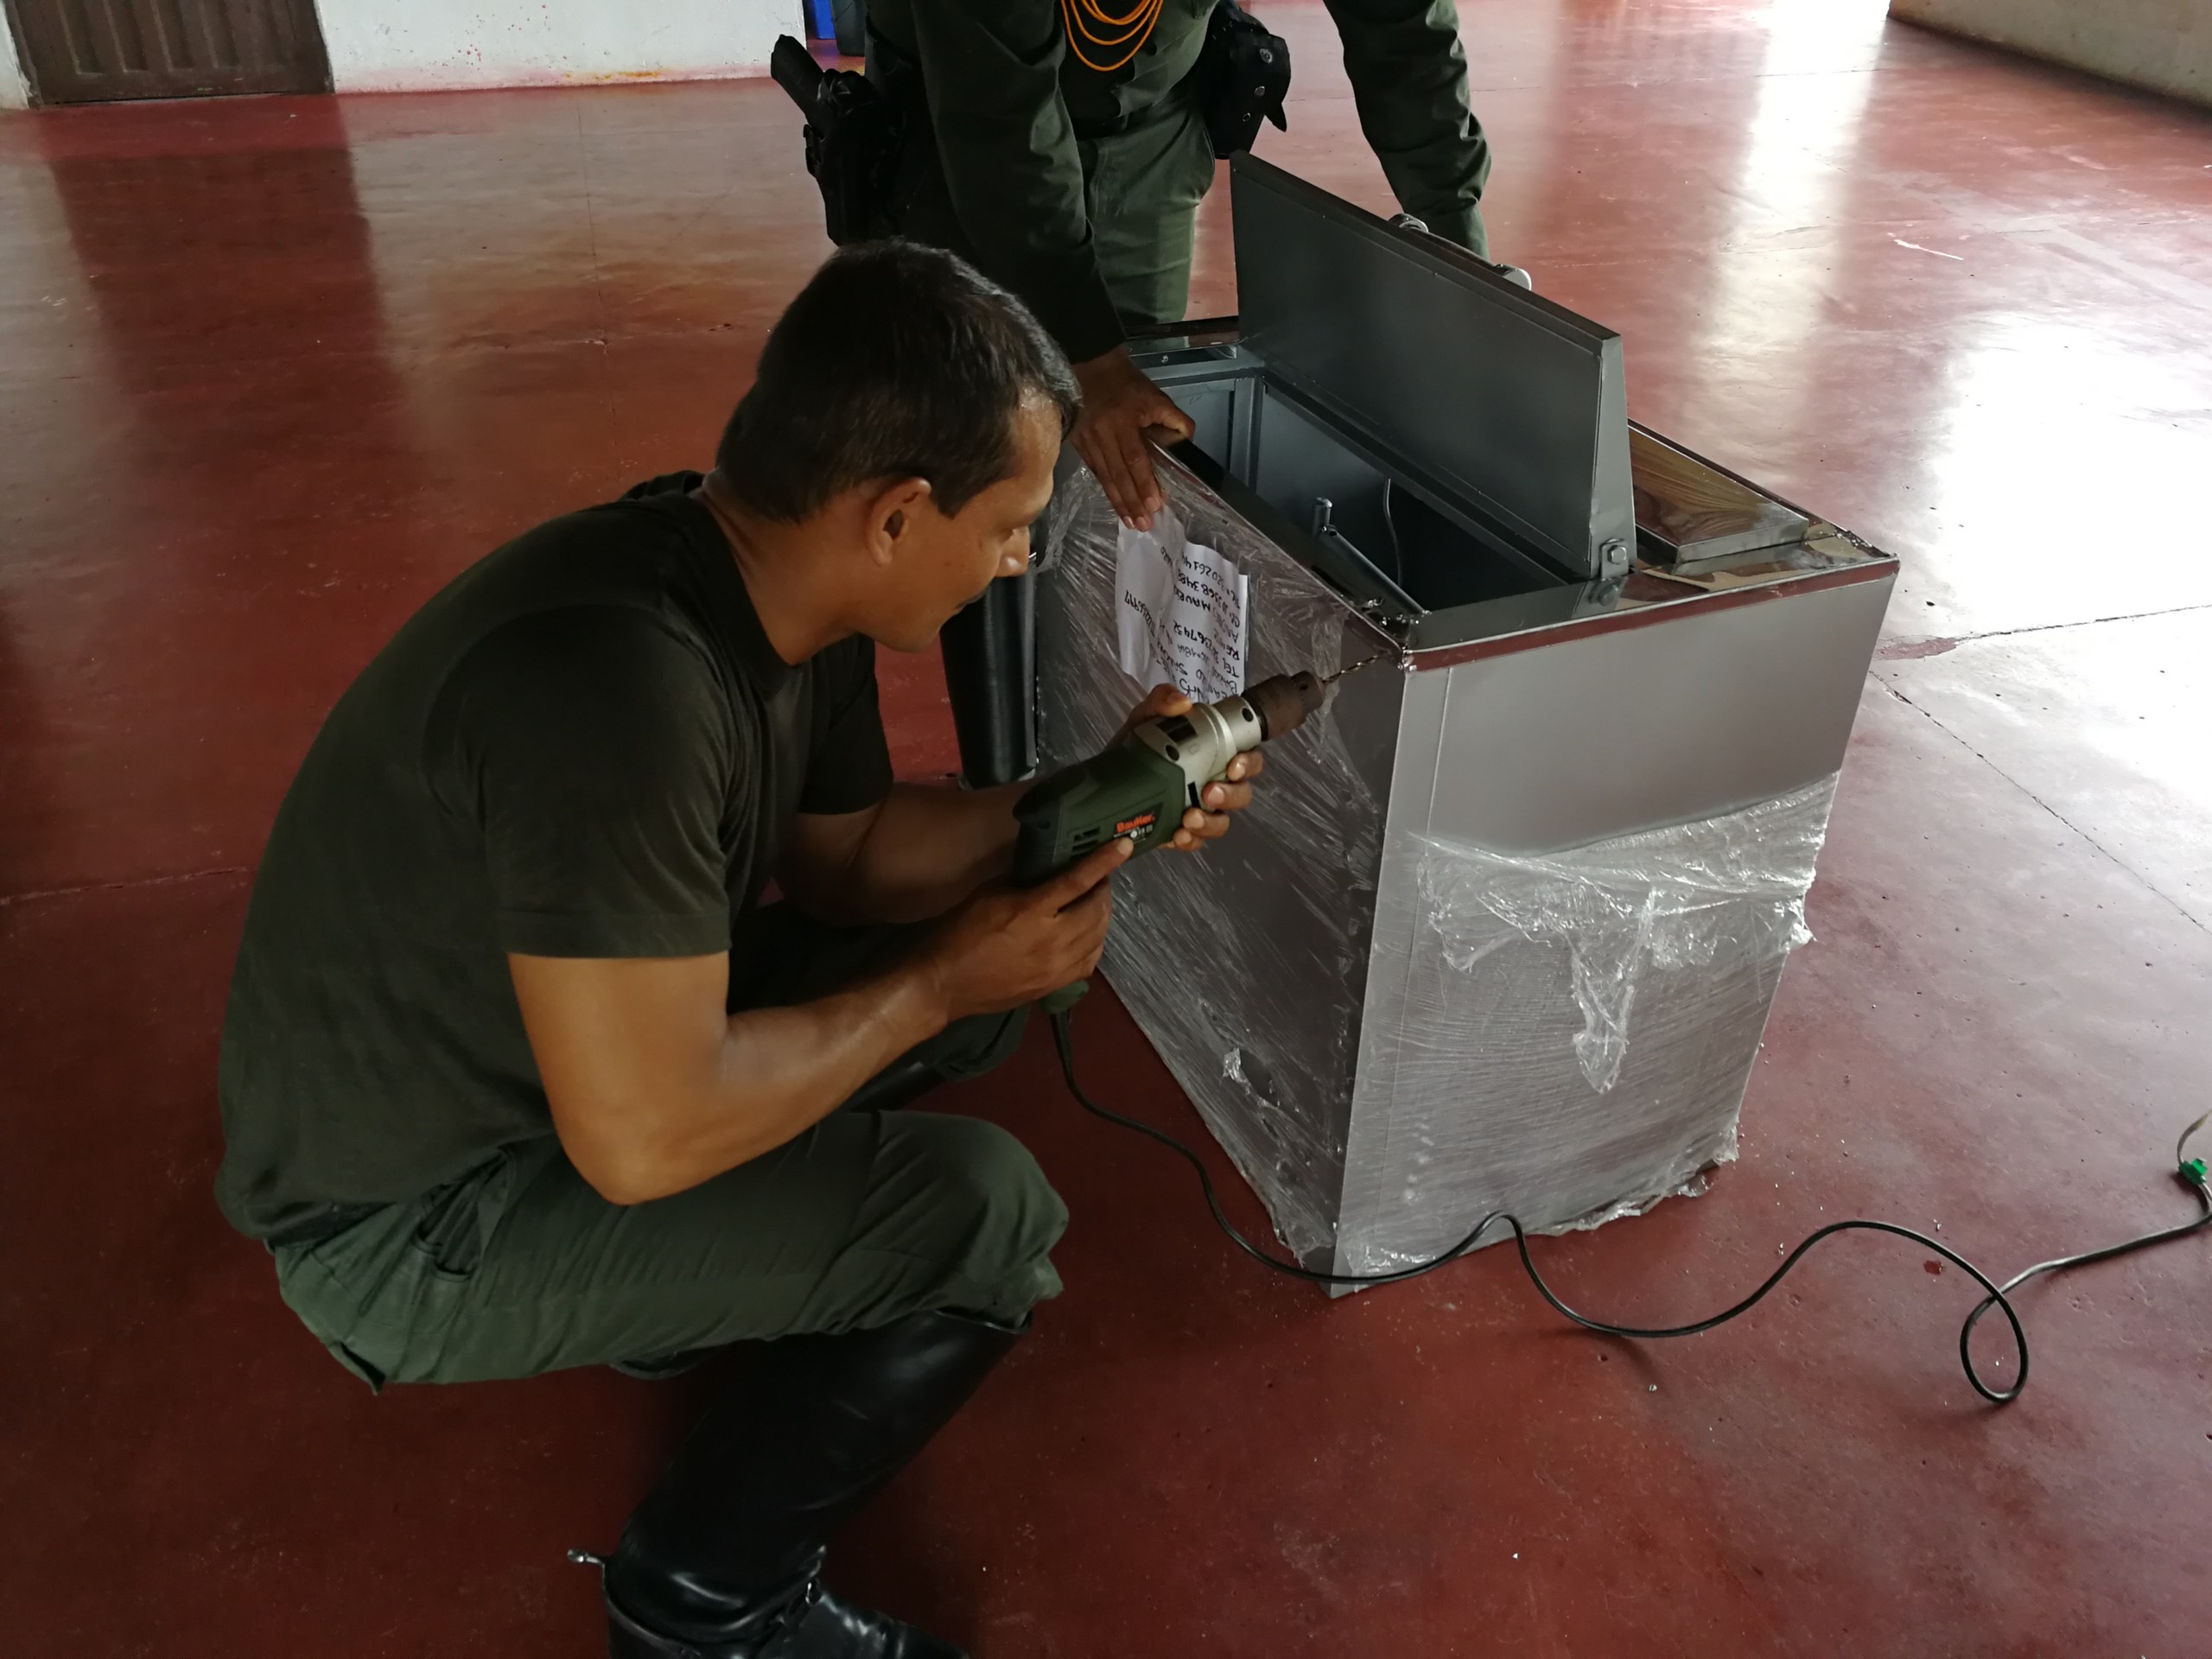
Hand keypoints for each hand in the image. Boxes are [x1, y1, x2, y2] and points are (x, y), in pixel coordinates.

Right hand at [920, 839, 1131, 1017]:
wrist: (943, 984)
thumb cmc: (959, 933)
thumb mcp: (988, 893)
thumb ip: (1023, 880)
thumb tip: (1047, 868)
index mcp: (1033, 912)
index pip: (1078, 881)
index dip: (1104, 861)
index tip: (1124, 846)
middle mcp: (1053, 941)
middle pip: (1097, 910)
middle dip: (1103, 889)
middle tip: (1098, 878)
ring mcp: (1057, 967)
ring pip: (1099, 937)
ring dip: (1102, 916)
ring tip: (1093, 904)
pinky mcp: (1055, 986)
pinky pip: (1089, 962)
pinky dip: (1095, 943)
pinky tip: (1087, 935)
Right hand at [1071, 347, 1194, 530]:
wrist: (1090, 366)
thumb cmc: (1127, 383)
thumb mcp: (1156, 396)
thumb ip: (1174, 420)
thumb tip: (1185, 444)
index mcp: (1123, 422)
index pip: (1135, 459)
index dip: (1144, 484)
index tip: (1154, 504)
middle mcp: (1102, 434)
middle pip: (1118, 475)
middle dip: (1131, 502)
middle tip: (1143, 525)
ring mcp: (1087, 440)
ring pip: (1104, 477)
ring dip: (1118, 502)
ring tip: (1130, 522)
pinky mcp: (1078, 443)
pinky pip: (1094, 471)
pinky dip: (1105, 490)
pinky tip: (1114, 504)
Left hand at [1120, 685, 1266, 852]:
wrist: (1104, 779)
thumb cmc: (1135, 746)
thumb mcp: (1144, 718)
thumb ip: (1161, 701)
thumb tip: (1182, 703)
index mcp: (1213, 754)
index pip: (1246, 757)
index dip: (1249, 762)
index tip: (1234, 765)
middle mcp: (1213, 783)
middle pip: (1242, 793)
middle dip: (1232, 794)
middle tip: (1208, 791)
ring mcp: (1200, 810)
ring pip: (1222, 821)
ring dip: (1211, 822)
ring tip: (1189, 817)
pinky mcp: (1181, 831)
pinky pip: (1196, 841)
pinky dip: (1190, 840)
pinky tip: (1178, 835)